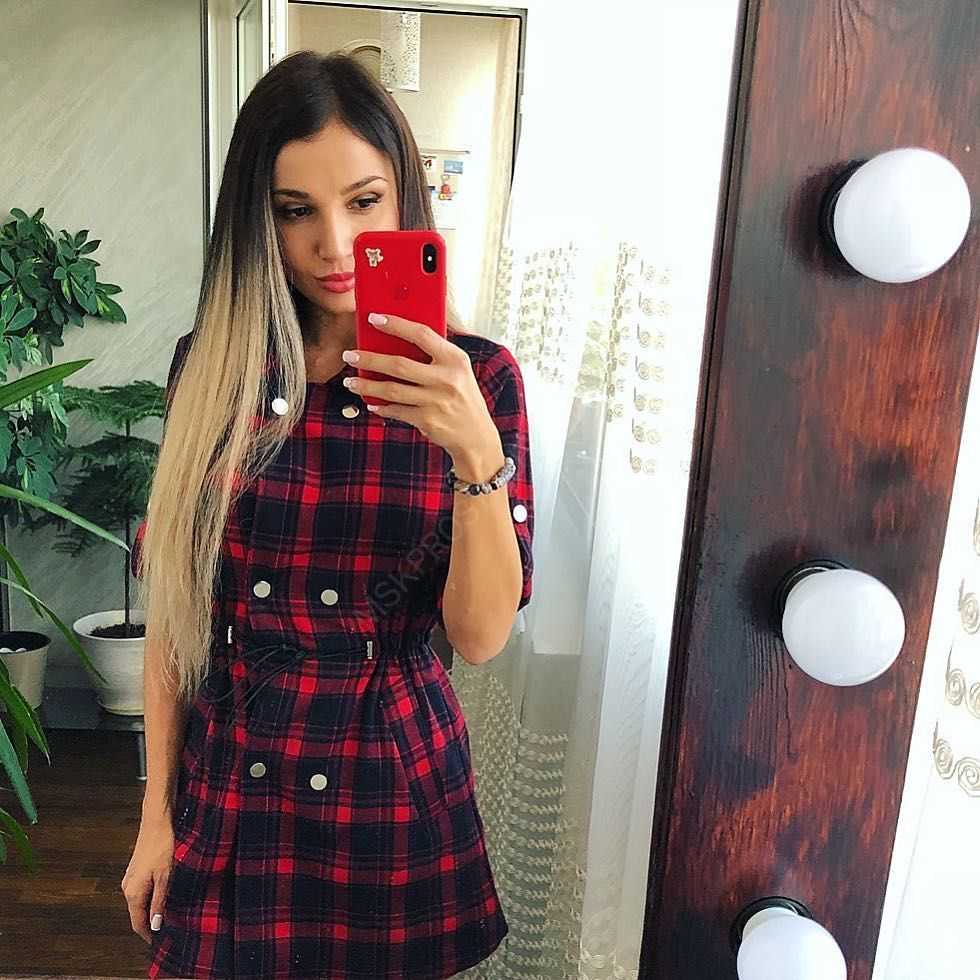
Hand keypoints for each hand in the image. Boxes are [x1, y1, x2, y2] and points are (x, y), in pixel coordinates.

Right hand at [121, 815, 175, 943]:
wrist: (155, 824)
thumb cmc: (162, 848)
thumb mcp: (165, 876)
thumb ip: (158, 901)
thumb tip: (154, 924)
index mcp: (133, 892)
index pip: (137, 922)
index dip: (147, 934)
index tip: (158, 942)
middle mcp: (127, 888)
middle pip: (136, 913)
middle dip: (148, 923)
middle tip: (164, 931)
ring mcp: (129, 879)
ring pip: (137, 902)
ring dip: (147, 911)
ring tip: (163, 917)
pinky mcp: (134, 871)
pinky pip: (138, 892)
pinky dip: (147, 899)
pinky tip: (158, 897)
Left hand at [341, 312, 499, 460]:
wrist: (476, 436)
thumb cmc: (462, 398)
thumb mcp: (458, 372)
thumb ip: (435, 356)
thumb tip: (395, 340)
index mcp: (455, 359)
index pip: (422, 334)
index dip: (396, 325)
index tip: (374, 318)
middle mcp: (447, 379)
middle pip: (399, 364)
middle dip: (370, 358)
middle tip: (349, 355)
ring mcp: (437, 401)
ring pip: (392, 390)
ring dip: (367, 385)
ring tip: (350, 381)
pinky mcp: (428, 420)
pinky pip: (396, 410)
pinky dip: (381, 407)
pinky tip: (371, 402)